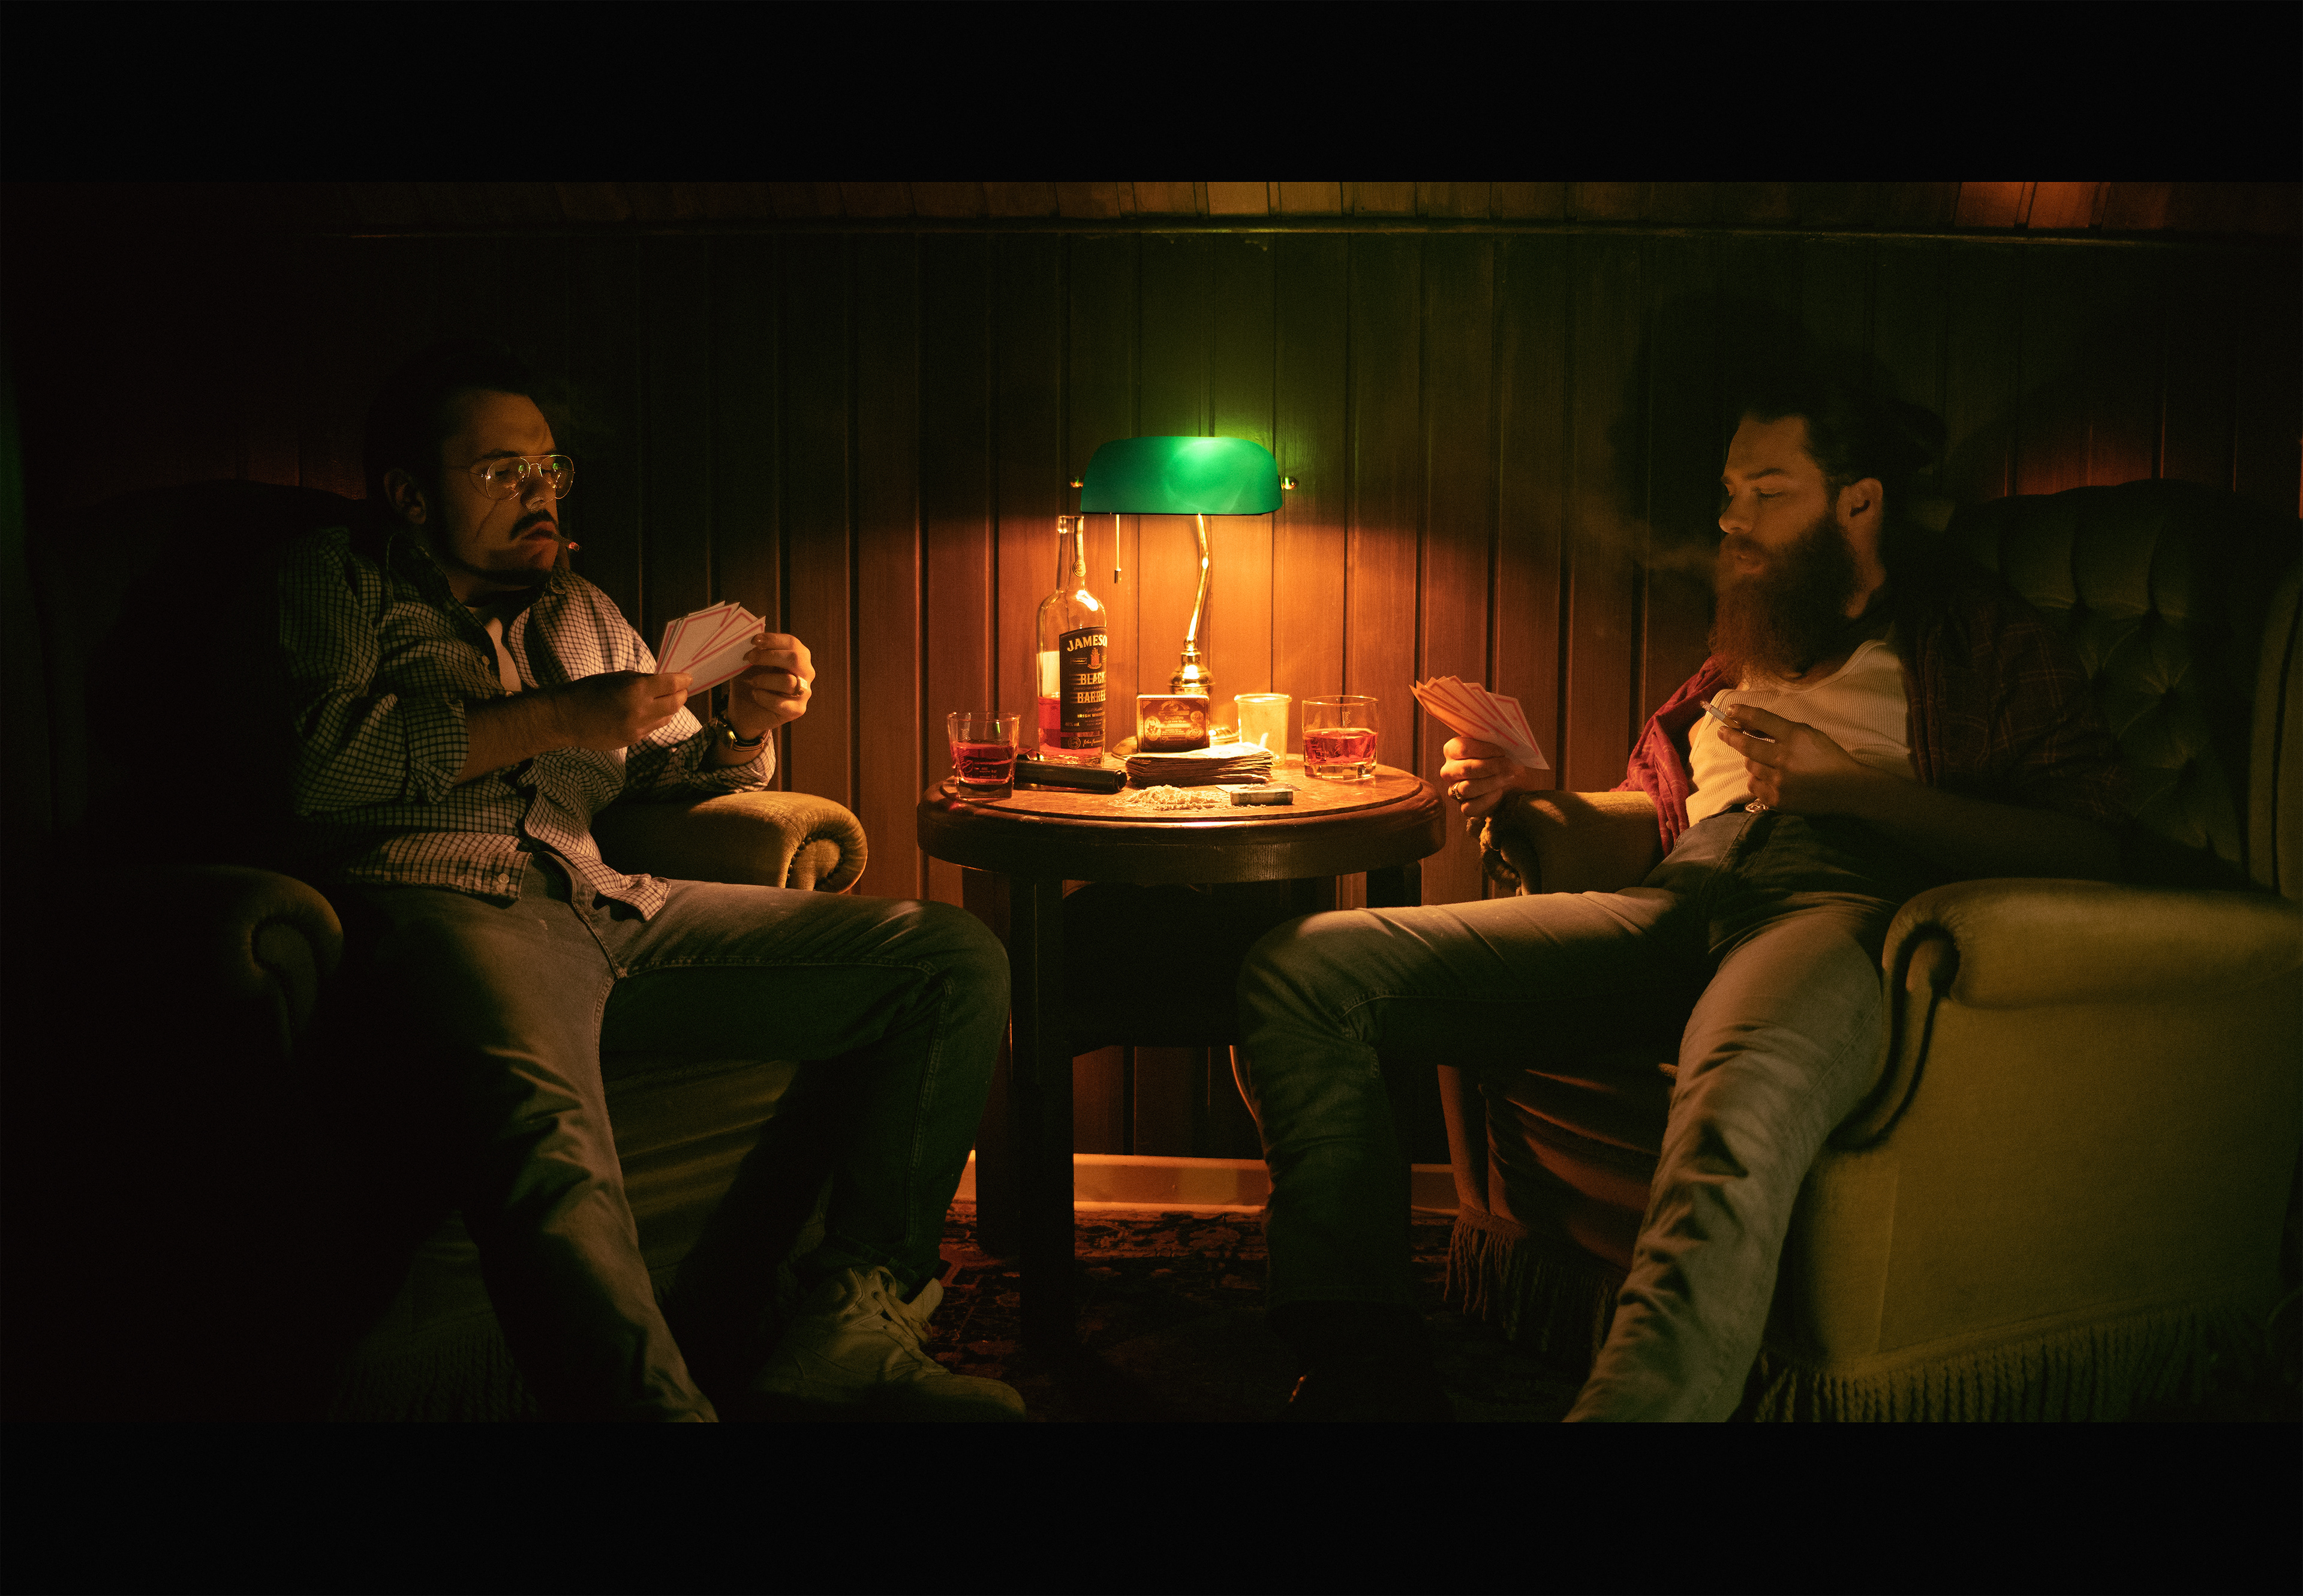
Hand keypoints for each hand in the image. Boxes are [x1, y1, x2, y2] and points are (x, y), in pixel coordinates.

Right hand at [545, 670, 690, 749]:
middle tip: (681, 689)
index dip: (683, 680)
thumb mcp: (617, 677)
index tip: (687, 678)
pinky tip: (652, 713)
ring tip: (668, 700)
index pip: (672, 684)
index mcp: (636, 690)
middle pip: (676, 703)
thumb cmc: (589, 691)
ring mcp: (638, 729)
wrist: (567, 718)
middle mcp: (641, 711)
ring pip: (667, 718)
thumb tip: (661, 682)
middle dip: (682, 695)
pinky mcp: (633, 740)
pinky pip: (653, 728)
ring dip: (671, 708)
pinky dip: (657, 719)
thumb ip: (642, 680)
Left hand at [725, 632, 814, 736]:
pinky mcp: (798, 710)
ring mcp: (804, 692)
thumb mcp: (752, 663)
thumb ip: (757, 651)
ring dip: (765, 680)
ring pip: (789, 682)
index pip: (792, 643)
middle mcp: (805, 673)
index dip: (773, 639)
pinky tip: (755, 695)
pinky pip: (782, 703)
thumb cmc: (751, 683)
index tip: (754, 640)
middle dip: (769, 656)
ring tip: (752, 682)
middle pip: (795, 659)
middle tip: (750, 658)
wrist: (745, 711)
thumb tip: (754, 641)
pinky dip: (765, 698)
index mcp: (798, 656)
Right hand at [1439, 735, 1534, 818]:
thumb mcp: (1498, 745)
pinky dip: (1487, 799)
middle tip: (1508, 765)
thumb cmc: (1501, 759)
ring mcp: (1454, 790)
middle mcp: (1449, 770)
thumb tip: (1504, 737)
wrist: (1510, 781)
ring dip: (1491, 782)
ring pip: (1467, 788)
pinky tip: (1499, 792)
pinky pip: (1470, 807)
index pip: (1463, 749)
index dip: (1484, 750)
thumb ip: (1496, 740)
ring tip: (1508, 777)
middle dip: (1490, 767)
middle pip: (1465, 769)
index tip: (1502, 751)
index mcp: (1453, 750)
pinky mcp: (1464, 807)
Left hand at [1716, 704, 1878, 814]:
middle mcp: (1784, 758)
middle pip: (1747, 745)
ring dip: (1753, 762)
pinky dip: (1758, 780)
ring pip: (1750, 766)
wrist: (1847, 789)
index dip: (1742, 713)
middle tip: (1722, 732)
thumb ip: (1782, 729)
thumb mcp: (1810, 734)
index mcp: (1795, 736)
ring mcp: (1779, 781)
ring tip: (1766, 761)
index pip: (1761, 719)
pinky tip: (1769, 778)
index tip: (1729, 711)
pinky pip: (1754, 786)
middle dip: (1731, 736)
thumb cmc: (1829, 758)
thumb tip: (1751, 725)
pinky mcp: (1777, 799)